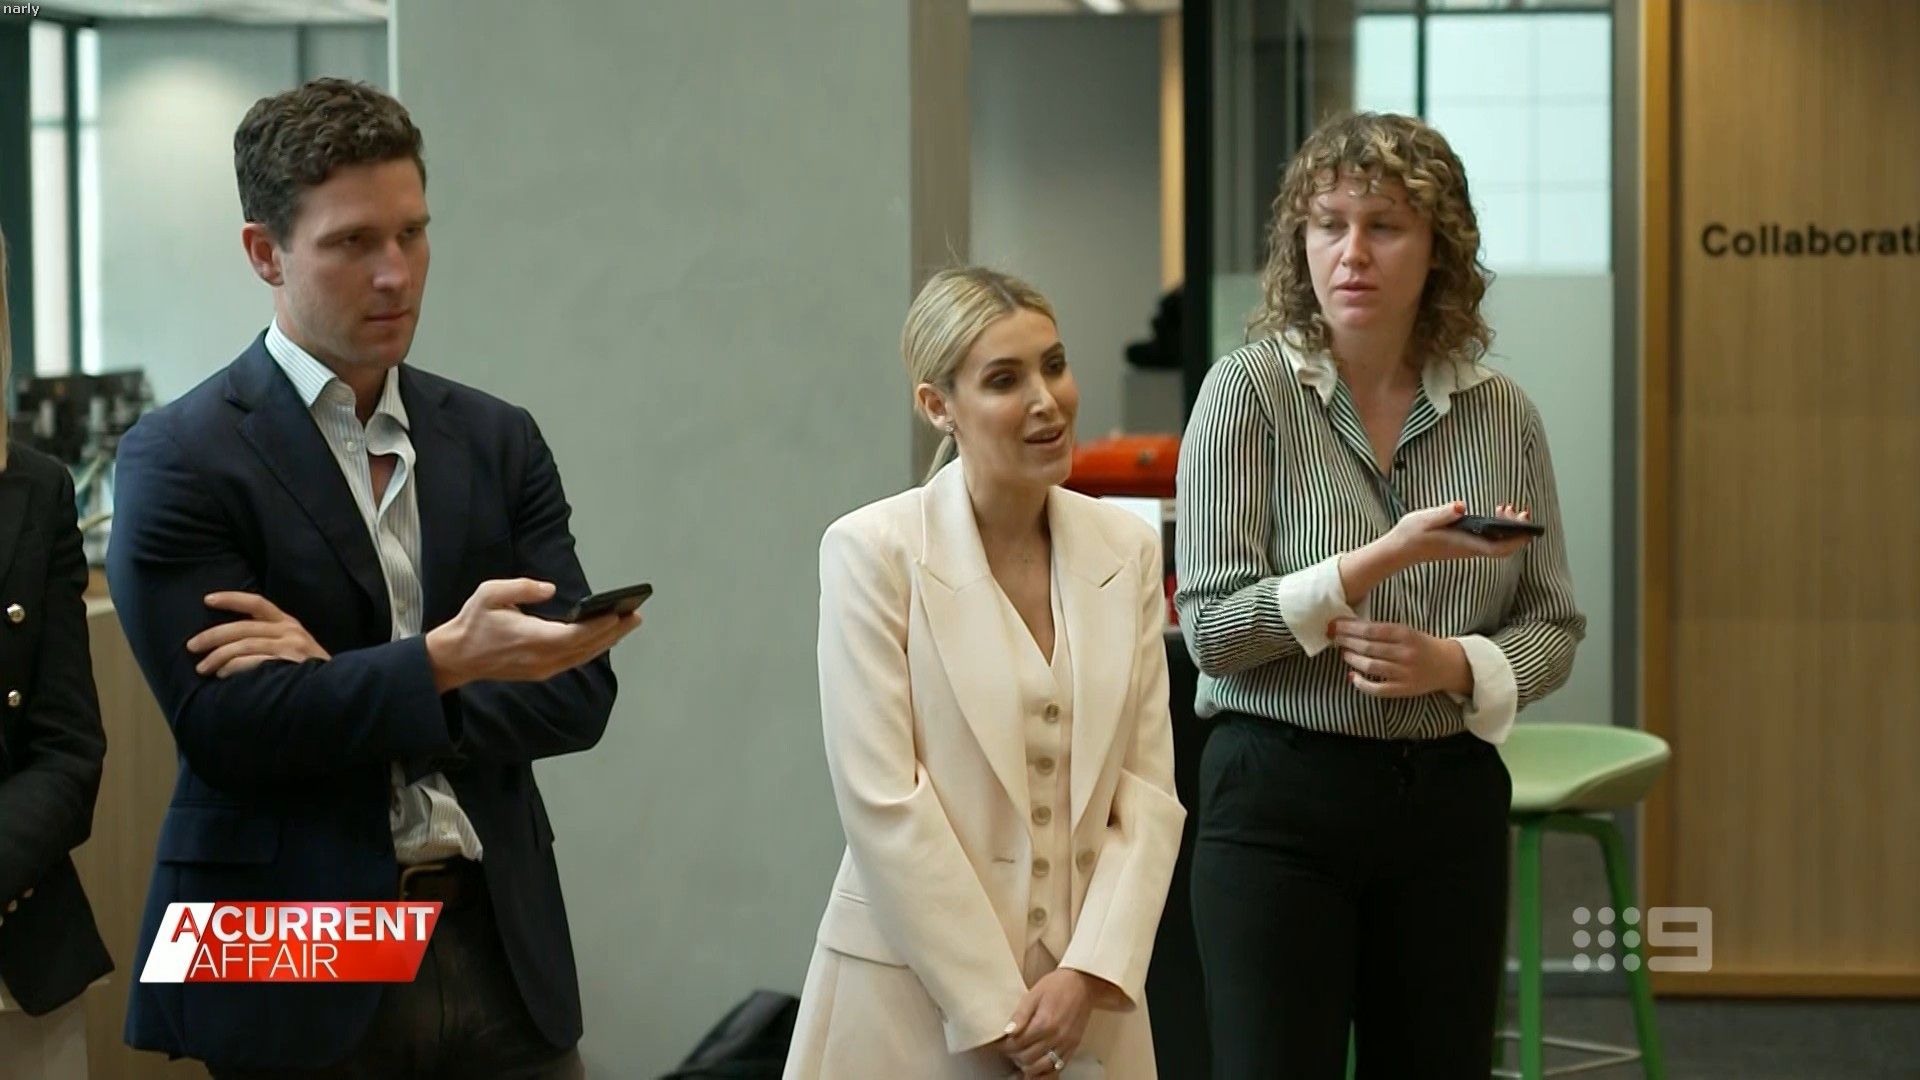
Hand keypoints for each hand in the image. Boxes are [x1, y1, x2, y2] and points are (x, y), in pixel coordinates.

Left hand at [188, 592, 330, 677]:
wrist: (337, 690)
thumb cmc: (309, 672)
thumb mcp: (294, 647)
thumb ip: (269, 639)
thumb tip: (229, 642)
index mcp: (288, 623)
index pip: (257, 602)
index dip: (231, 599)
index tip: (207, 600)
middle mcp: (290, 631)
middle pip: (242, 626)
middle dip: (212, 636)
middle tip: (191, 647)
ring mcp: (291, 647)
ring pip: (244, 644)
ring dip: (218, 656)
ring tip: (203, 668)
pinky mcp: (289, 663)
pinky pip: (253, 662)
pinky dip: (234, 667)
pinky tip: (222, 675)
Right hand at [424, 578, 639, 692]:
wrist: (456, 658)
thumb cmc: (473, 623)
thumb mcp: (489, 594)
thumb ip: (522, 587)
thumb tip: (551, 589)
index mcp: (530, 639)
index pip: (574, 635)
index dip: (599, 626)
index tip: (619, 614)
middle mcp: (541, 659)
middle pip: (586, 648)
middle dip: (613, 632)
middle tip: (637, 616)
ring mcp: (542, 669)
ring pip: (582, 657)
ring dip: (606, 641)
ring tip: (627, 624)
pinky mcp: (541, 672)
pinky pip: (573, 661)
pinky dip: (591, 649)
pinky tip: (603, 638)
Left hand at [998, 969, 1103, 1076]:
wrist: (1083, 983)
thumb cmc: (1057, 986)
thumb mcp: (1033, 994)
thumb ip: (1020, 1015)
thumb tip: (1007, 1032)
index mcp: (1044, 1022)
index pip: (1017, 1044)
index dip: (1004, 1046)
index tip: (1000, 1043)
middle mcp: (1056, 1037)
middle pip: (1028, 1058)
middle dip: (1014, 1056)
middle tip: (1008, 1049)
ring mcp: (1066, 1044)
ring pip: (1042, 1067)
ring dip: (1027, 1066)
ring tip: (1020, 1057)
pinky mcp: (1073, 1047)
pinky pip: (1058, 1068)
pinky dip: (1045, 1072)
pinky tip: (1036, 1068)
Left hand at [1329, 618, 1471, 698]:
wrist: (1448, 665)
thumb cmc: (1421, 644)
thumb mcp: (1407, 630)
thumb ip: (1383, 630)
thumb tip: (1351, 627)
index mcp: (1405, 634)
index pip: (1371, 630)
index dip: (1350, 628)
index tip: (1335, 625)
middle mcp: (1405, 653)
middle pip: (1368, 647)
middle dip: (1347, 641)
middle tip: (1334, 637)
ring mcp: (1404, 673)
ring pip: (1371, 666)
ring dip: (1352, 659)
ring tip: (1344, 653)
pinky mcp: (1404, 689)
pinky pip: (1378, 689)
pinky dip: (1362, 684)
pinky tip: (1352, 676)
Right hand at [1339, 502, 1532, 600]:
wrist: (1399, 550)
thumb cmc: (1411, 534)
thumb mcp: (1424, 519)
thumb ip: (1443, 513)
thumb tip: (1461, 506)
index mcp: (1464, 544)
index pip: (1499, 548)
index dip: (1517, 539)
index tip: (1526, 524)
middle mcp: (1469, 548)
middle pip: (1503, 546)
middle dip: (1518, 531)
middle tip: (1520, 511)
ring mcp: (1468, 548)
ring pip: (1497, 543)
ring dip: (1508, 529)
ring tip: (1507, 508)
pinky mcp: (1464, 544)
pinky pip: (1489, 540)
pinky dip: (1497, 528)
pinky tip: (1493, 514)